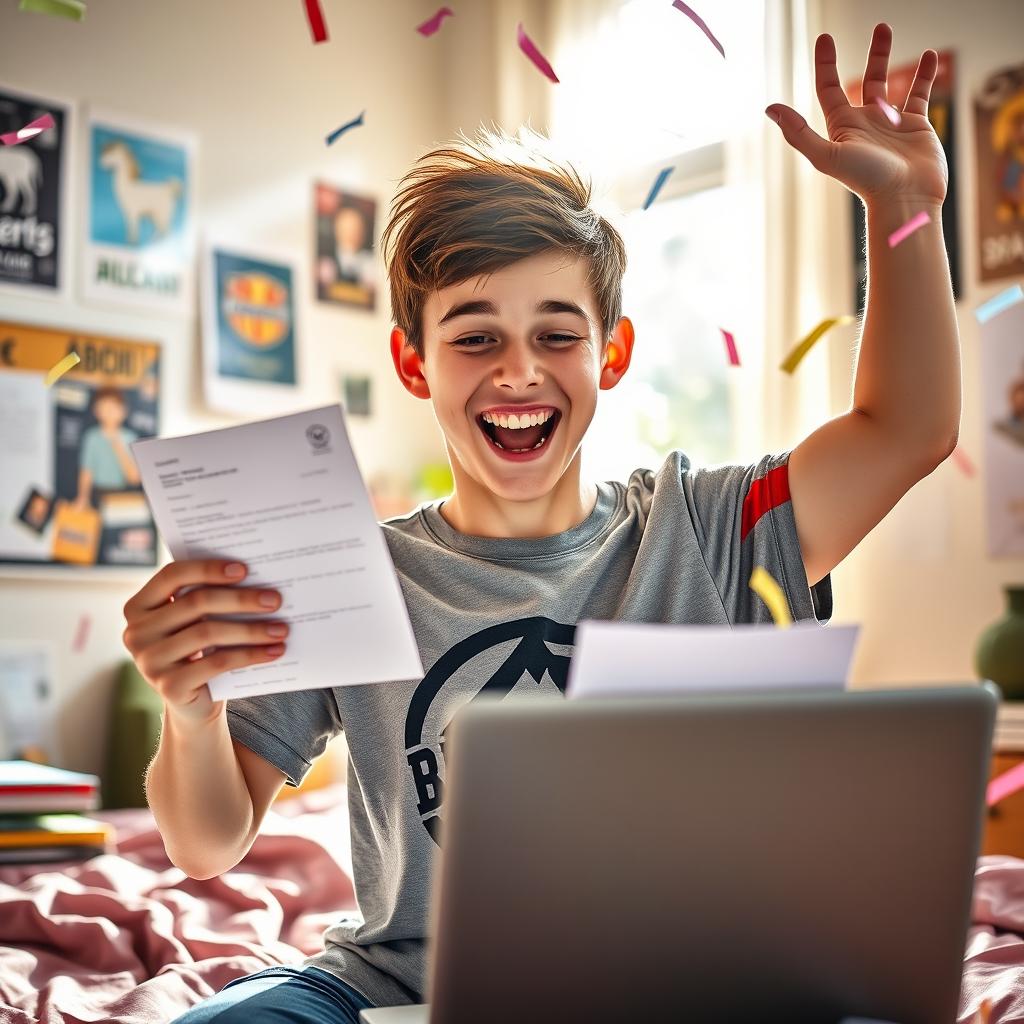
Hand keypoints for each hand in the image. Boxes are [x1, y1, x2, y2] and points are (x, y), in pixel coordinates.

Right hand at [122, 559, 287, 724]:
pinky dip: (250, 655)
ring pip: (208, 633)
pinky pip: (217, 664)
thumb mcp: (197, 621)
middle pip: (196, 603)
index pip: (171, 575)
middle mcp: (135, 632)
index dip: (207, 568)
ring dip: (252, 629)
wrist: (194, 702)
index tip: (244, 569)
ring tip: (282, 628)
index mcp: (139, 606)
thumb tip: (258, 578)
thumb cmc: (200, 650)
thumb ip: (208, 598)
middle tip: (276, 599)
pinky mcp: (168, 687)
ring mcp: (149, 661)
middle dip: (241, 599)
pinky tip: (275, 651)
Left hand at [765, 23, 946, 206]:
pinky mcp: (917, 126)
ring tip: (888, 31)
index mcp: (842, 126)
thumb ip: (799, 132)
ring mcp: (891, 123)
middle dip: (872, 53)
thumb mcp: (827, 155)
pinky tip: (929, 56)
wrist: (904, 199)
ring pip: (889, 83)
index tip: (825, 37)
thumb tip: (770, 108)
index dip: (825, 63)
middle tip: (880, 25)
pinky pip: (920, 94)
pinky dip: (925, 74)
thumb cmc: (866, 181)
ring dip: (888, 58)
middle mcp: (865, 122)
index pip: (829, 86)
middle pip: (864, 79)